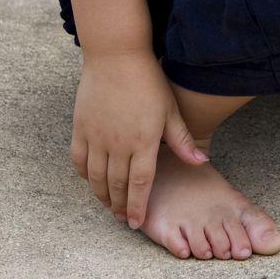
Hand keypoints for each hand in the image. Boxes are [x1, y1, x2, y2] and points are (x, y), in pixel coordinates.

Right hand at [70, 50, 207, 228]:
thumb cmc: (149, 81)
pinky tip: (91, 180)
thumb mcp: (170, 110)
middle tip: (121, 218)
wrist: (117, 55)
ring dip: (101, 195)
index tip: (136, 222)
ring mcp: (96, 136)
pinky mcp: (81, 127)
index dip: (138, 206)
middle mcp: (118, 143)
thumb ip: (182, 140)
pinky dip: (84, 175)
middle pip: (116, 185)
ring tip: (107, 205)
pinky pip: (78, 159)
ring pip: (96, 177)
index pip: (140, 184)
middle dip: (119, 206)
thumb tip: (200, 162)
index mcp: (143, 141)